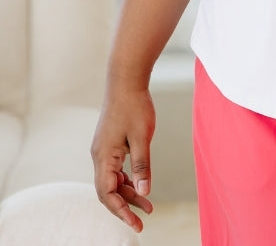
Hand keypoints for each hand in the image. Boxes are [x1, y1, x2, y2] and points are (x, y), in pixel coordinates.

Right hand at [91, 82, 155, 232]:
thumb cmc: (135, 106)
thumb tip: (145, 192)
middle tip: (143, 219)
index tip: (135, 222)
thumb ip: (142, 166)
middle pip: (108, 190)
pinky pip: (116, 169)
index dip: (120, 210)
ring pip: (113, 180)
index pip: (107, 193)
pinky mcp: (110, 144)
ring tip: (148, 204)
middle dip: (125, 206)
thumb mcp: (142, 137)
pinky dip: (127, 179)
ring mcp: (104, 150)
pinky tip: (140, 185)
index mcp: (103, 156)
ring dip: (128, 193)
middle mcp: (99, 156)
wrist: (126, 80)